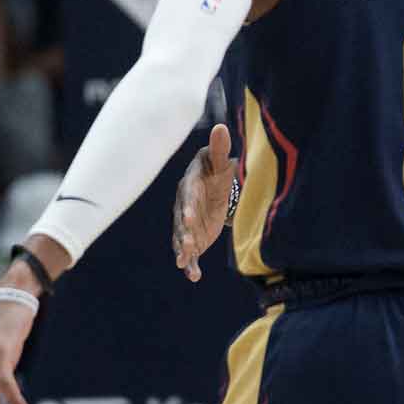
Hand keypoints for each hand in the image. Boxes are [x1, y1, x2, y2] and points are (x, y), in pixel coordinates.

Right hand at [173, 124, 235, 281]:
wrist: (214, 187)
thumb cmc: (216, 170)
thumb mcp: (220, 161)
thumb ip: (220, 148)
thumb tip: (221, 127)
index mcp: (189, 187)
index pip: (187, 197)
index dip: (188, 207)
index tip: (190, 218)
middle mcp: (183, 207)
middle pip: (181, 222)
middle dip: (184, 233)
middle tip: (187, 246)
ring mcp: (186, 224)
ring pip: (182, 239)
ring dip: (183, 251)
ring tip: (183, 264)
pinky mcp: (193, 237)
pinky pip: (190, 252)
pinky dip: (191, 265)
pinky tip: (194, 277)